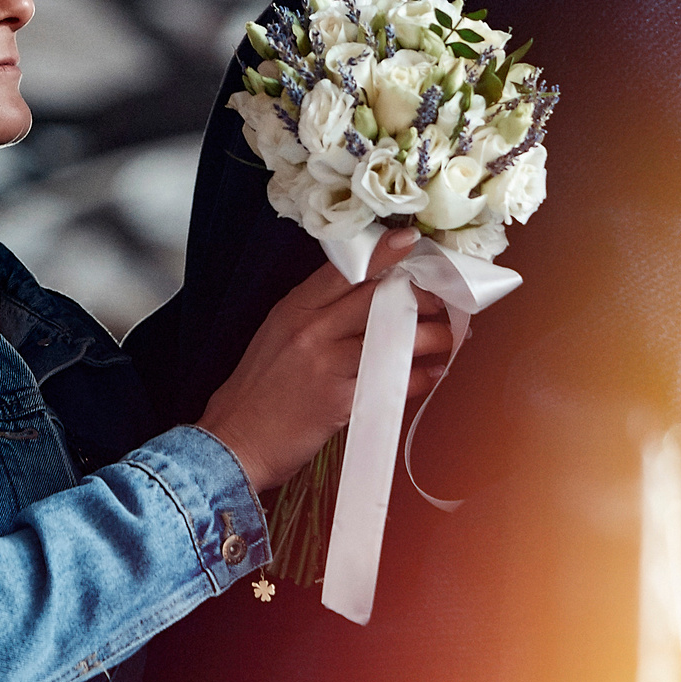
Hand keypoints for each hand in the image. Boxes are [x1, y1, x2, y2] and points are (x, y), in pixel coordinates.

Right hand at [195, 228, 457, 494]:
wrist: (236, 442)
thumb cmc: (258, 392)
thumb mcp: (278, 337)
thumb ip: (315, 316)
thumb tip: (363, 297)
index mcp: (294, 310)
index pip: (343, 271)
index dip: (381, 253)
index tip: (409, 239)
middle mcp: (311, 330)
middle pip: (378, 298)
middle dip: (419, 297)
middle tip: (439, 301)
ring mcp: (327, 364)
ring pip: (396, 337)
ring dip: (432, 337)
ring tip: (444, 340)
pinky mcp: (342, 400)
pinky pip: (396, 379)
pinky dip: (421, 376)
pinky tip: (430, 374)